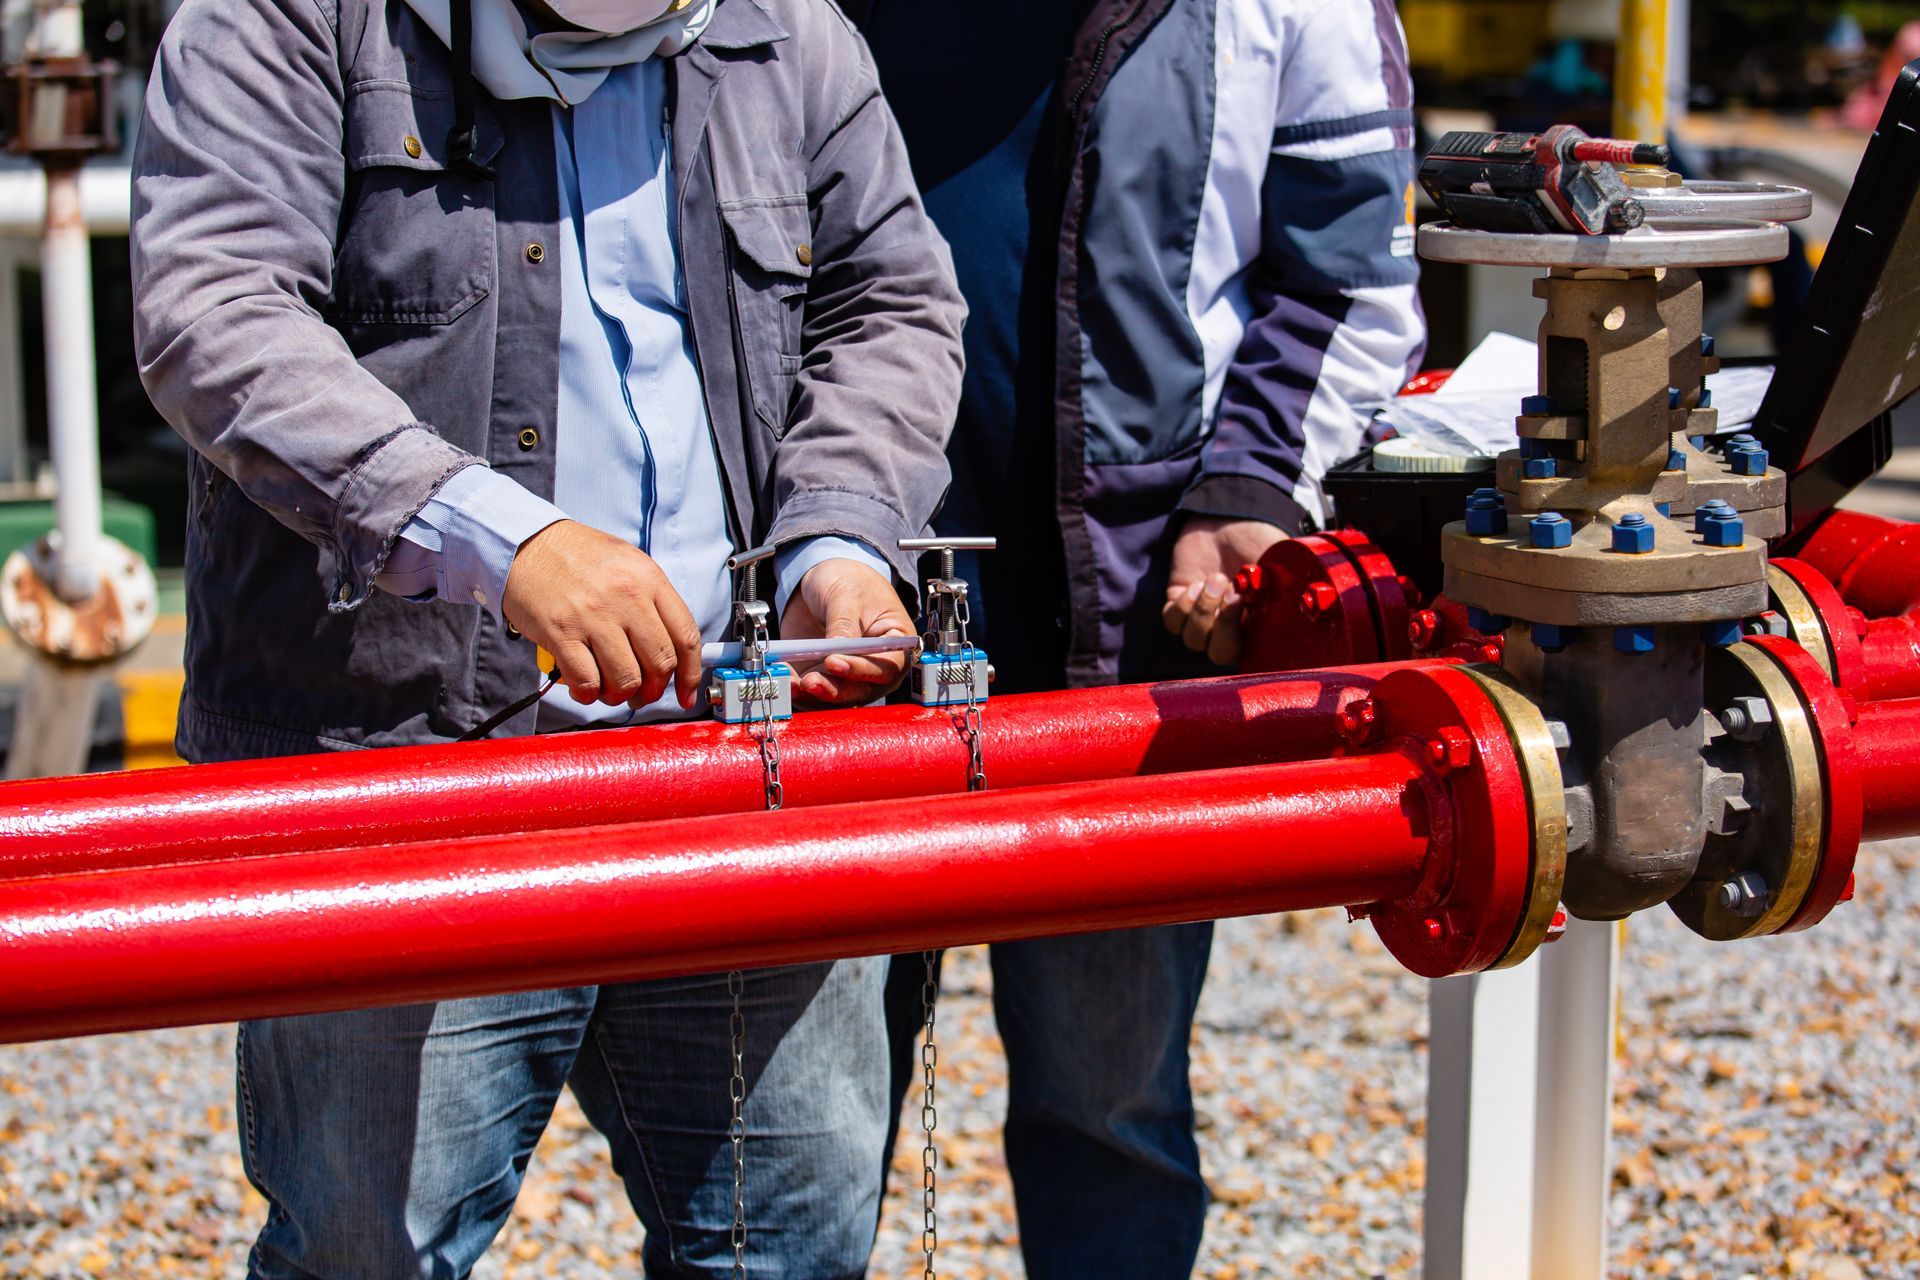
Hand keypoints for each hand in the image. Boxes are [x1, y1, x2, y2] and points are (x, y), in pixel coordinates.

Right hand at [501, 521, 702, 708]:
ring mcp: (593, 616)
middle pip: (660, 664)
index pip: (686, 636)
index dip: (690, 674)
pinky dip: (588, 694)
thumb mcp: (628, 563)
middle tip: (641, 693)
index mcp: (648, 579)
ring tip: (610, 689)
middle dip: (653, 690)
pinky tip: (584, 687)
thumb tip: (671, 647)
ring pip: (626, 679)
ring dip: (620, 695)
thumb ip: (652, 601)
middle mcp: (626, 596)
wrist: (526, 543)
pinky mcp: (561, 633)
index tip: (685, 693)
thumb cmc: (577, 556)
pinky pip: (587, 682)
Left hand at [779, 557, 915, 707]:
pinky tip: (785, 682)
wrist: (825, 580)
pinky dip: (797, 692)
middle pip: (861, 690)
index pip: (886, 667)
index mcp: (895, 644)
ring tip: (794, 684)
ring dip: (814, 696)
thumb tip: (837, 649)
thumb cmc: (849, 581)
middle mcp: (875, 667)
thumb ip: (843, 624)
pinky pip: (813, 694)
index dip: (861, 670)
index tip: (834, 661)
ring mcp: (848, 676)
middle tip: (811, 680)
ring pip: (836, 698)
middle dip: (835, 689)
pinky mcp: (823, 678)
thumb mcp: (847, 595)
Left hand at [1160, 516, 1288, 665]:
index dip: (1244, 645)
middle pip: (1218, 655)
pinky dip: (1182, 606)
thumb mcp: (1278, 565)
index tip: (1250, 613)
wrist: (1229, 516)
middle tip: (1232, 596)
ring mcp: (1203, 616)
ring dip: (1203, 610)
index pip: (1248, 658)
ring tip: (1215, 579)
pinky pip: (1172, 622)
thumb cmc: (1257, 540)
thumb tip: (1296, 605)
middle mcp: (1229, 627)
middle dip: (1222, 629)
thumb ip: (1285, 588)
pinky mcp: (1180, 602)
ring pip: (1193, 640)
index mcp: (1256, 625)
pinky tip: (1195, 583)